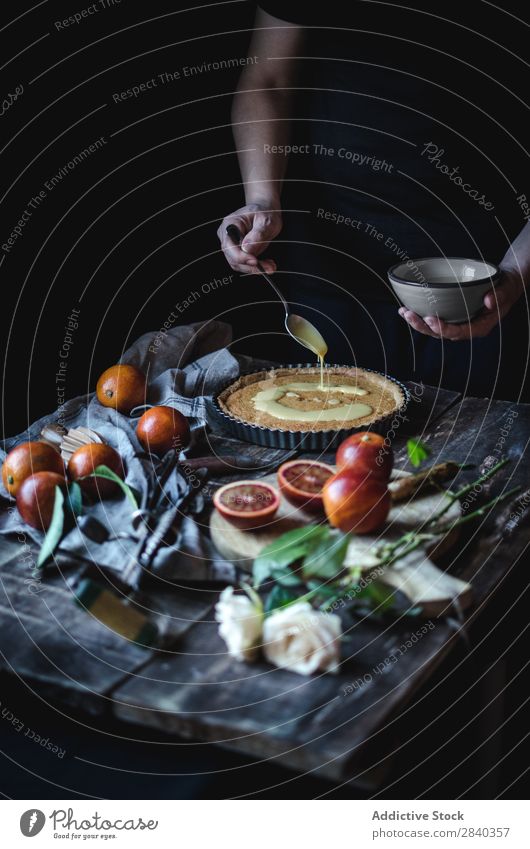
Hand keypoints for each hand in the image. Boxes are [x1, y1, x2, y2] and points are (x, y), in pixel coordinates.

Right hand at [218, 202, 281, 274]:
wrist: (267, 213)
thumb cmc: (266, 212)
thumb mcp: (266, 220)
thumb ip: (258, 234)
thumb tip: (247, 249)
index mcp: (230, 224)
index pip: (228, 245)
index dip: (240, 256)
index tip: (255, 261)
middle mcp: (227, 235)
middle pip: (233, 258)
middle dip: (251, 265)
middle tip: (269, 267)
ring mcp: (232, 245)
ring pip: (239, 264)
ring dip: (255, 268)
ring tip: (271, 266)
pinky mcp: (238, 252)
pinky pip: (244, 264)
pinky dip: (256, 267)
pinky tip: (267, 264)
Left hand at [398, 267, 524, 339]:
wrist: (504, 283)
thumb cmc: (506, 287)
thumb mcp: (507, 289)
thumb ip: (500, 295)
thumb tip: (489, 302)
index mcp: (480, 326)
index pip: (459, 333)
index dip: (444, 328)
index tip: (431, 319)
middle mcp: (466, 327)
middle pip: (441, 333)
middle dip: (423, 326)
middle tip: (410, 314)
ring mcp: (457, 322)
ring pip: (434, 329)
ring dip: (418, 322)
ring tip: (403, 312)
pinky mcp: (451, 315)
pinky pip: (434, 320)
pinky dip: (420, 315)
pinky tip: (408, 309)